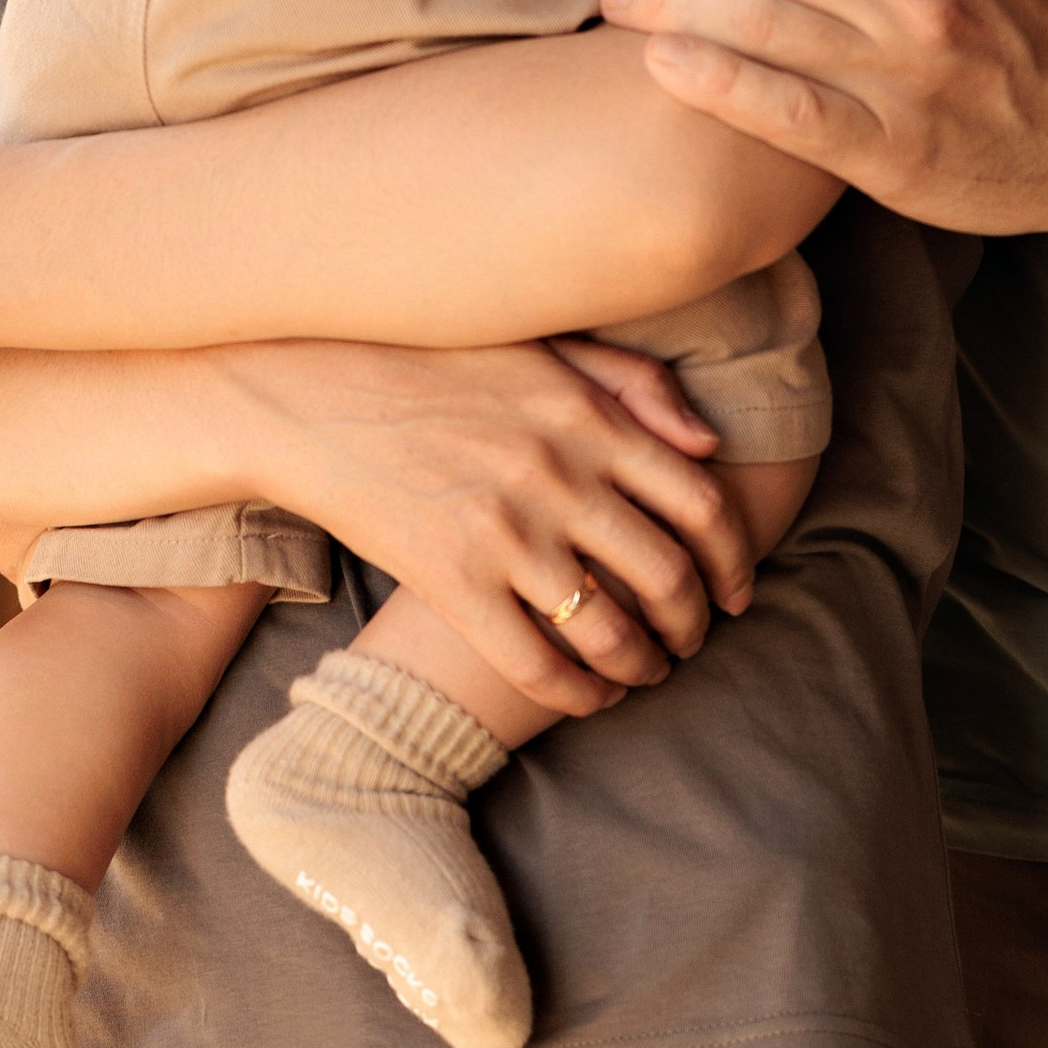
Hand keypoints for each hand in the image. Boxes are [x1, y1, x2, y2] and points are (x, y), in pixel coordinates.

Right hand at [217, 333, 756, 719]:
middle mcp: (561, 476)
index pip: (702, 505)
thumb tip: (710, 443)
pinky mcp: (451, 582)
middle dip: (695, 624)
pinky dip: (579, 694)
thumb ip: (636, 385)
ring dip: (645, 666)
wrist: (311, 396)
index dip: (734, 561)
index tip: (735, 592)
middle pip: (668, 577)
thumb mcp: (544, 349)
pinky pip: (537, 664)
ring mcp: (505, 533)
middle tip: (692, 641)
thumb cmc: (434, 366)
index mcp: (591, 418)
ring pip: (611, 630)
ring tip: (647, 673)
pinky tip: (589, 698)